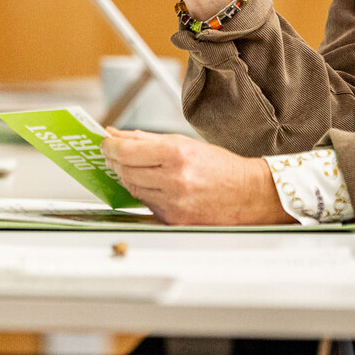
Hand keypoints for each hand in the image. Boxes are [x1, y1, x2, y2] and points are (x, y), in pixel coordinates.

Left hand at [100, 129, 295, 224]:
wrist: (248, 194)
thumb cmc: (222, 167)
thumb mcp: (186, 143)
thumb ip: (149, 140)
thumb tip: (118, 136)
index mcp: (177, 155)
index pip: (127, 151)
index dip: (110, 146)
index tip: (106, 142)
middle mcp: (174, 179)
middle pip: (125, 170)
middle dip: (115, 161)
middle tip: (114, 154)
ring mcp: (172, 202)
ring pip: (132, 188)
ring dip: (128, 177)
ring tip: (134, 168)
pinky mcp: (173, 218)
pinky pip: (146, 203)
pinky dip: (144, 193)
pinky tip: (152, 185)